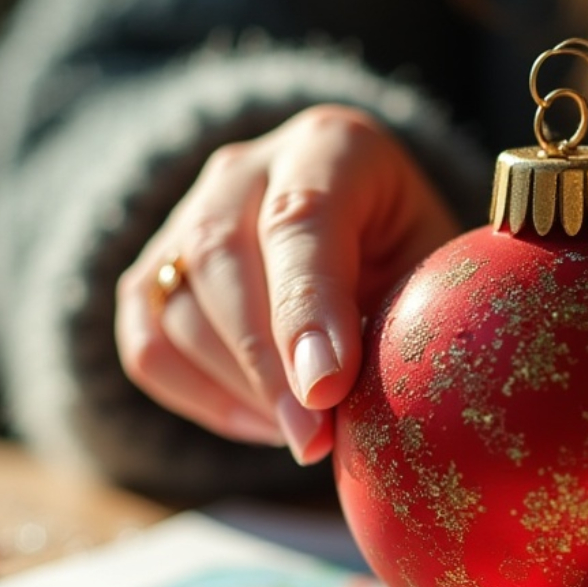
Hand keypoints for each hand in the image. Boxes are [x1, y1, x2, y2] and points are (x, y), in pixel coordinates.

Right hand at [115, 105, 458, 461]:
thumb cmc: (413, 260)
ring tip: (306, 437)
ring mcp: (186, 216)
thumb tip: (405, 402)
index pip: (301, 217)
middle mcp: (246, 168)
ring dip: (239, 389)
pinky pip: (148, 346)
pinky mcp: (153, 274)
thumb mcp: (438, 268)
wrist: (365, 240)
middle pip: (222, 257)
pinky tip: (263, 424)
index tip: (327, 389)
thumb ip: (422, 311)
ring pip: (177, 306)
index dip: (307, 308)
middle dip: (266, 364)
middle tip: (312, 440)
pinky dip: (200, 399)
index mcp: (330, 146)